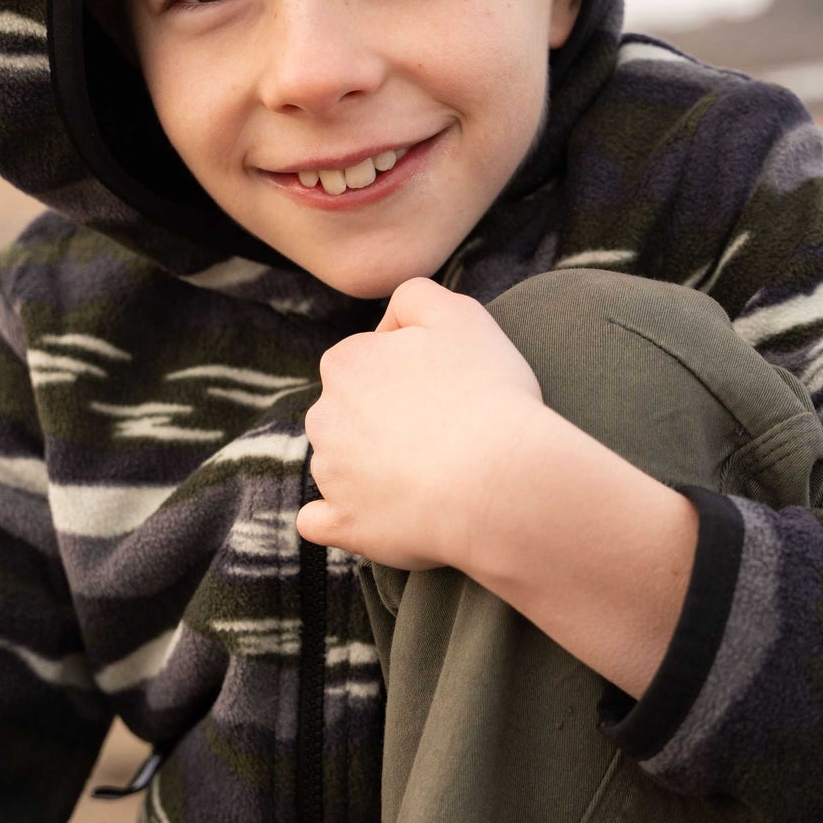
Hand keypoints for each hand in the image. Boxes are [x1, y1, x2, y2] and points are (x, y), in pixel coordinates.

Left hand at [296, 277, 545, 571]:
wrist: (499, 481)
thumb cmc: (486, 394)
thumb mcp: (461, 314)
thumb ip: (416, 297)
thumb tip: (389, 322)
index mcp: (345, 362)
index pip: (364, 358)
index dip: (407, 371)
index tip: (445, 388)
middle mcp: (324, 416)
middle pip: (350, 411)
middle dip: (384, 418)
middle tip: (443, 430)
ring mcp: (330, 475)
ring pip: (342, 463)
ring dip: (373, 467)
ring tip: (432, 474)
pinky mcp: (343, 525)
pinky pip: (322, 521)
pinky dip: (341, 518)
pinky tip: (373, 515)